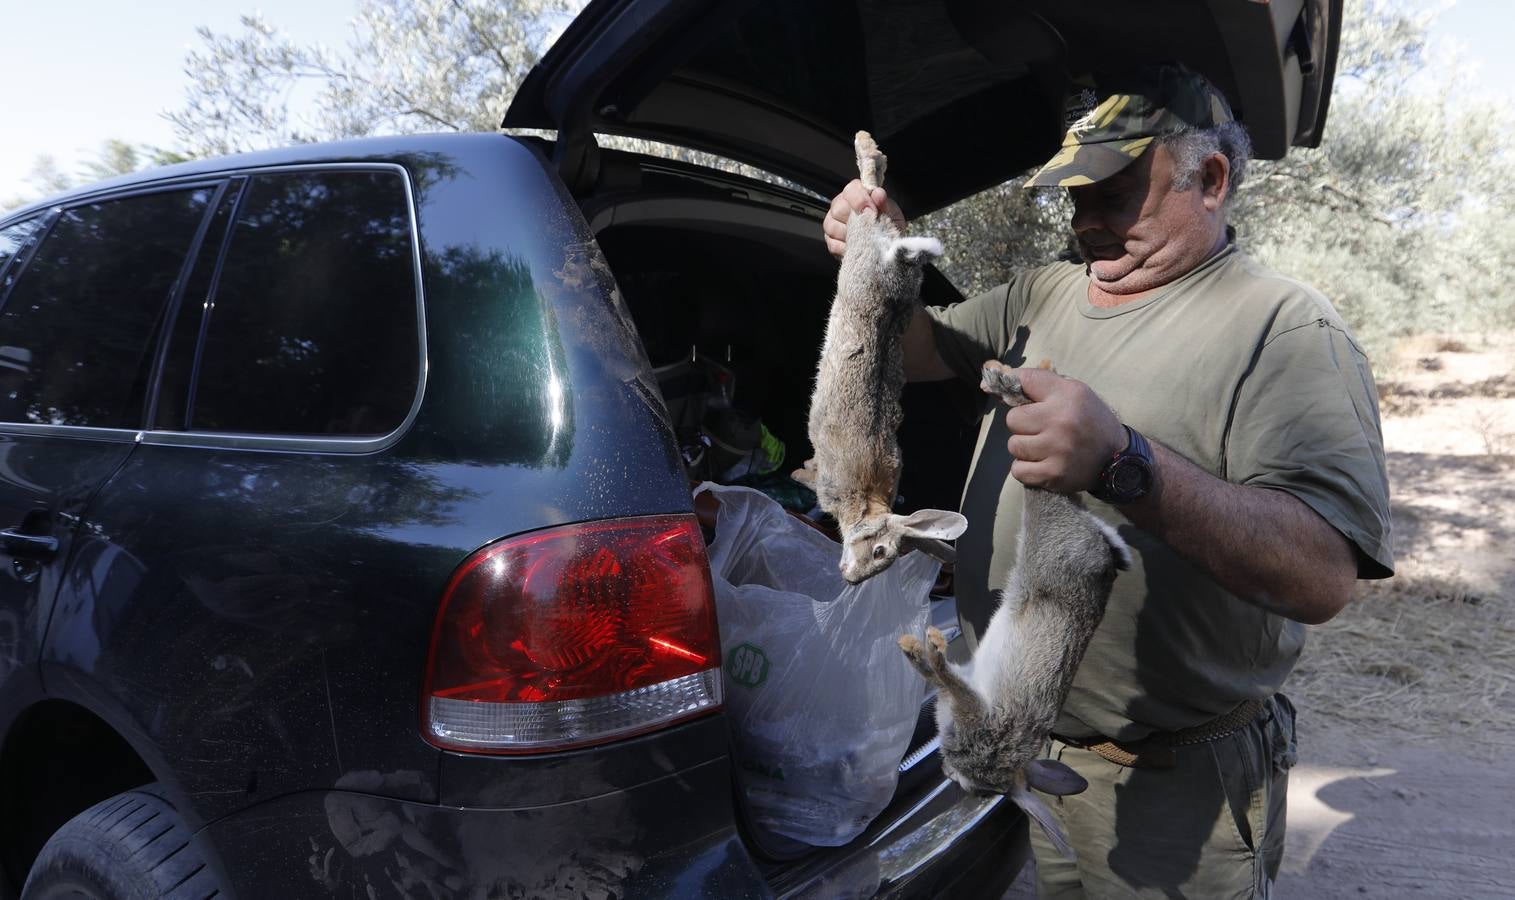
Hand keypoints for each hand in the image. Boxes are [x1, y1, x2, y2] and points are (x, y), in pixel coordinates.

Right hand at [823, 179, 906, 259]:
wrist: (889, 246)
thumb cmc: (889, 224)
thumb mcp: (892, 212)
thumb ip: (884, 202)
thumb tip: (878, 194)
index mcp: (856, 193)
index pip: (850, 190)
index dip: (860, 200)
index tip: (873, 211)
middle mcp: (840, 205)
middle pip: (838, 209)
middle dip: (856, 220)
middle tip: (871, 228)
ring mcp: (832, 223)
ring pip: (832, 227)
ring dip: (851, 235)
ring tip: (866, 239)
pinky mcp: (831, 241)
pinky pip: (833, 244)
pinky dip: (847, 248)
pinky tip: (859, 248)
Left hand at [1002, 367, 1127, 493]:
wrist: (1118, 458)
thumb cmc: (1089, 420)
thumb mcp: (1073, 392)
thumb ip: (1037, 385)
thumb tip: (989, 385)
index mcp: (1068, 394)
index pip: (1024, 379)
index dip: (1012, 386)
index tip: (1012, 394)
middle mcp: (1061, 420)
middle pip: (1012, 419)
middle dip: (1022, 424)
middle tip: (1039, 428)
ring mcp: (1057, 449)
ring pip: (1014, 446)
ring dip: (1024, 447)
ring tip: (1043, 446)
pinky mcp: (1054, 474)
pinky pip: (1018, 470)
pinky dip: (1025, 468)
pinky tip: (1041, 462)